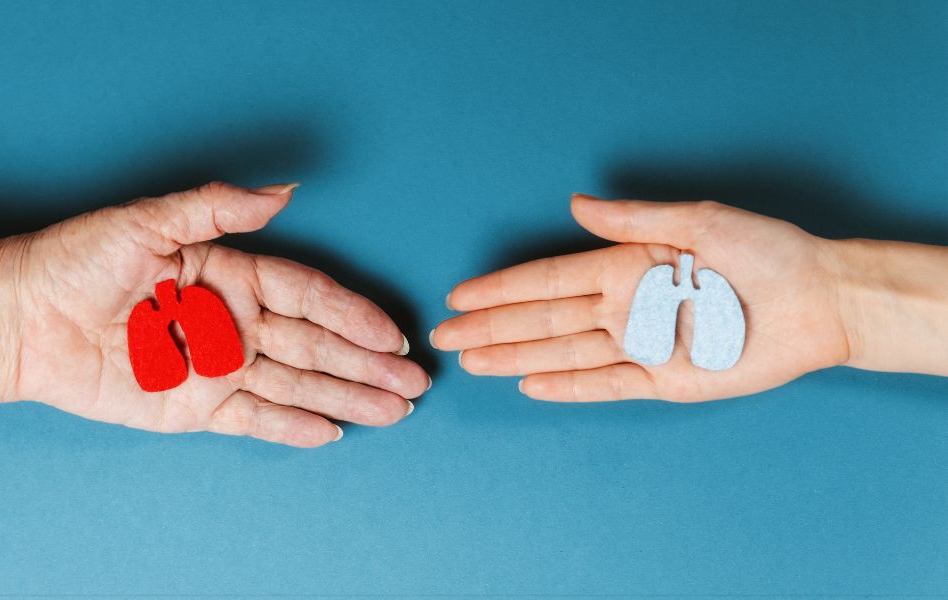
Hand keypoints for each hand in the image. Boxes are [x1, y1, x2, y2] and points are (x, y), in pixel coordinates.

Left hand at [0, 182, 427, 445]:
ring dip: (347, 397)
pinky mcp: (194, 408)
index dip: (354, 316)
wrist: (23, 318)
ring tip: (394, 411)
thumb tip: (284, 191)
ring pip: (297, 384)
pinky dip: (292, 426)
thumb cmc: (79, 260)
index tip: (392, 335)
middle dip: (368, 366)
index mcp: (232, 276)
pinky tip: (333, 430)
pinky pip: (255, 418)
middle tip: (415, 383)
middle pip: (317, 347)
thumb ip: (218, 210)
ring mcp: (218, 368)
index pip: (309, 298)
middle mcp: (235, 324)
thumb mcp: (148, 222)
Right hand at [431, 194, 853, 401]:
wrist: (818, 300)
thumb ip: (633, 220)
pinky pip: (605, 385)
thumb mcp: (699, 221)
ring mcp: (640, 347)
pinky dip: (567, 386)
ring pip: (562, 353)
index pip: (548, 279)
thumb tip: (576, 206)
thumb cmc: (765, 252)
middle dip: (491, 327)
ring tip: (472, 360)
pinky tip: (530, 383)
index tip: (460, 294)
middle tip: (444, 336)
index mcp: (627, 265)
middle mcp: (624, 307)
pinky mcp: (664, 381)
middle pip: (542, 320)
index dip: (501, 287)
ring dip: (514, 356)